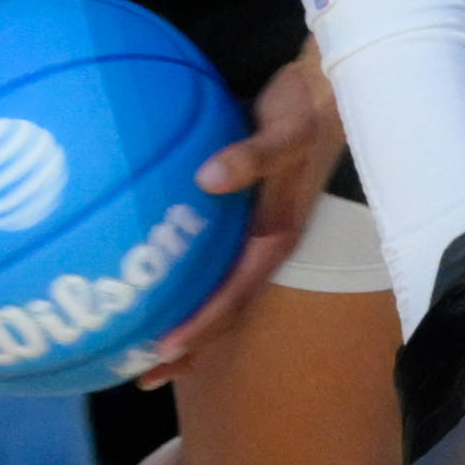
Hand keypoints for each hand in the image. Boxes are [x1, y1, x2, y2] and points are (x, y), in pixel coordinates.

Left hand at [129, 50, 351, 384]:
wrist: (325, 90)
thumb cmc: (307, 115)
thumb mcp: (285, 135)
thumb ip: (251, 157)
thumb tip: (208, 178)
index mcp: (275, 240)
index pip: (234, 296)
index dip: (200, 326)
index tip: (163, 351)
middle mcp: (264, 246)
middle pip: (223, 309)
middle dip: (187, 344)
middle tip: (139, 374)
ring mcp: (253, 234)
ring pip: (215, 288)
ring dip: (183, 316)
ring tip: (139, 342)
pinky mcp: (241, 214)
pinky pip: (209, 256)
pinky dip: (183, 274)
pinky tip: (150, 272)